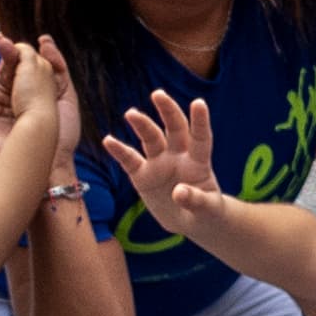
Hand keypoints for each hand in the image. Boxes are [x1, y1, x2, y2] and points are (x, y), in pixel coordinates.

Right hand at [106, 87, 234, 222]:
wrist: (189, 220)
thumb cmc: (204, 211)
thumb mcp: (206, 209)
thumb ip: (195, 199)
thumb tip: (179, 192)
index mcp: (199, 162)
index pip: (201, 137)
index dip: (200, 120)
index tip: (199, 102)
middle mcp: (179, 156)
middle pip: (174, 129)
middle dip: (167, 111)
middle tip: (158, 94)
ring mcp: (160, 163)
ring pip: (151, 139)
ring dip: (142, 125)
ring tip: (132, 113)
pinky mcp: (142, 175)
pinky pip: (129, 160)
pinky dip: (119, 150)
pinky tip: (108, 140)